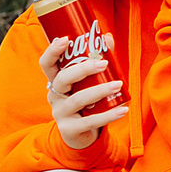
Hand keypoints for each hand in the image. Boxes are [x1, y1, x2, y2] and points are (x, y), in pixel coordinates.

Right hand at [37, 35, 128, 152]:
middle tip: (104, 63)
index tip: (66, 39)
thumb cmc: (86, 101)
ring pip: (77, 100)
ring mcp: (60, 113)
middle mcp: (55, 95)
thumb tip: (107, 37)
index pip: (47, 64)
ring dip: (99, 91)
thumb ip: (97, 59)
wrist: (81, 134)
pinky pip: (90, 121)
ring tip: (118, 84)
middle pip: (62, 79)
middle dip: (82, 69)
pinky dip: (108, 115)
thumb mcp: (89, 81)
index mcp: (56, 81)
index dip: (53, 51)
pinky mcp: (70, 129)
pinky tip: (123, 110)